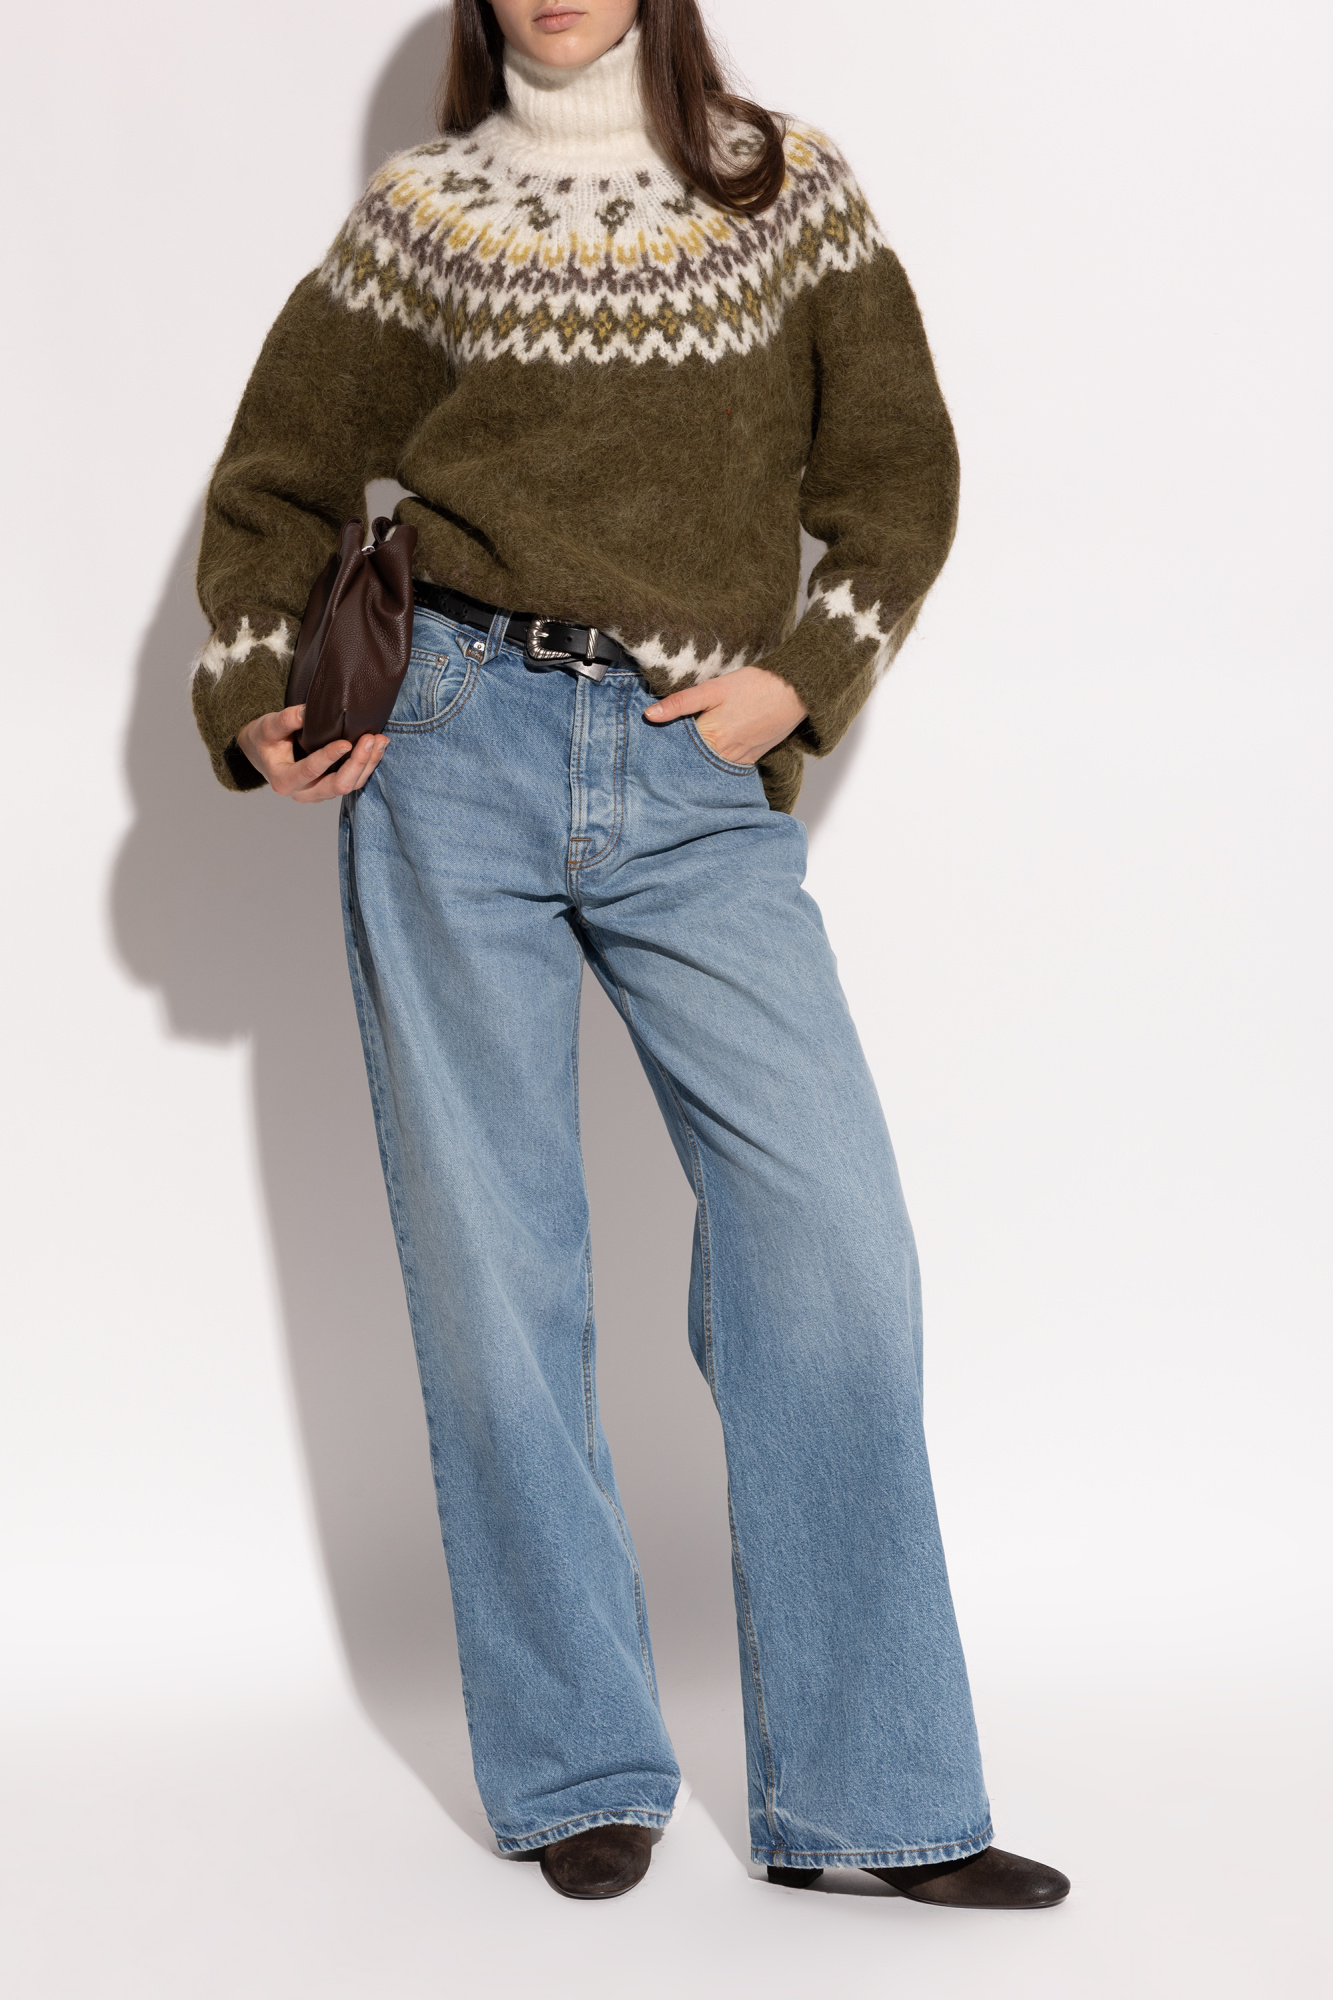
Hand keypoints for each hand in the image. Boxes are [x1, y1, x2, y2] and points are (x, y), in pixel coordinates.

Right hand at [236, 706, 388, 802]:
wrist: (263, 753)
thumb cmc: (264, 739)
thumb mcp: (267, 727)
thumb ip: (285, 720)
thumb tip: (308, 711)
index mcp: (284, 781)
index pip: (310, 771)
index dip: (329, 758)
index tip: (346, 742)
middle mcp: (303, 793)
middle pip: (337, 786)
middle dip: (357, 763)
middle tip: (370, 739)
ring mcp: (319, 793)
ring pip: (351, 786)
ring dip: (368, 763)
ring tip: (380, 740)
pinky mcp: (331, 788)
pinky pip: (354, 781)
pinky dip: (368, 764)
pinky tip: (378, 746)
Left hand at [643, 666, 806, 765]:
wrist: (793, 691)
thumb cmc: (753, 686)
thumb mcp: (712, 689)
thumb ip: (680, 703)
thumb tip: (649, 715)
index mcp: (710, 738)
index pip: (677, 750)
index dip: (663, 745)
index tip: (650, 744)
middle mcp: (724, 756)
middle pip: (692, 762)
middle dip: (678, 757)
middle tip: (659, 754)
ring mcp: (739, 761)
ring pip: (708, 767)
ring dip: (696, 762)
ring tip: (683, 754)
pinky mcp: (750, 760)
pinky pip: (726, 768)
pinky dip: (715, 763)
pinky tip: (709, 754)